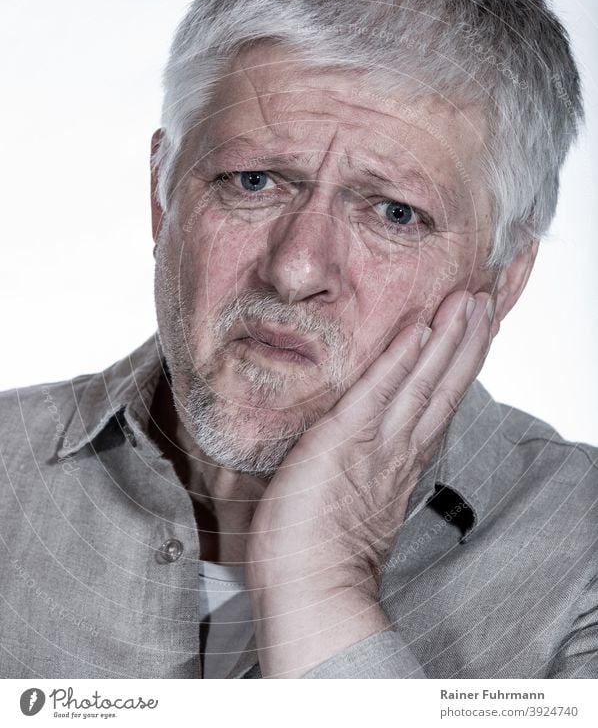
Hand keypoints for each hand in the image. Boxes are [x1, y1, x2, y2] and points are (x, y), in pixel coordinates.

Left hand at [246, 289, 494, 676]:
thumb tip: (350, 450)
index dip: (455, 368)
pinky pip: (378, 391)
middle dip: (467, 343)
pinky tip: (420, 330)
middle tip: (486, 302)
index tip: (473, 335)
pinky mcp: (343, 439)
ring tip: (470, 302)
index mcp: (397, 463)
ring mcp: (375, 444)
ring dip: (448, 339)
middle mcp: (397, 450)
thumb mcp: (348, 503)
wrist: (309, 592)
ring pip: (423, 382)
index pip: (435, 404)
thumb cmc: (316, 553)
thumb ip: (358, 471)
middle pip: (443, 386)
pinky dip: (400, 360)